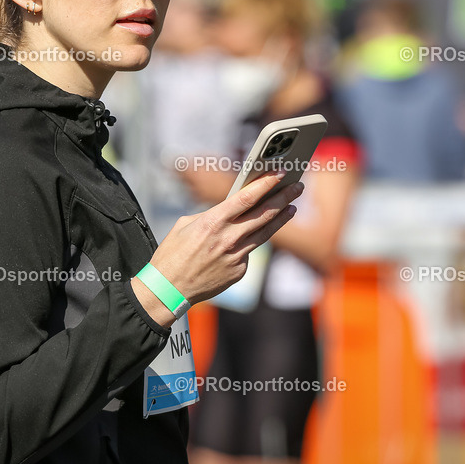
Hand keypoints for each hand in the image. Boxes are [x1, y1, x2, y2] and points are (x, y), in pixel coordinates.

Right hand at [132, 171, 301, 324]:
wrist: (167, 290)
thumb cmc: (172, 255)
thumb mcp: (185, 225)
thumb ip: (210, 215)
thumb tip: (228, 210)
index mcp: (212, 222)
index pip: (246, 198)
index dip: (265, 184)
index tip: (280, 173)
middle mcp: (227, 239)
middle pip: (264, 214)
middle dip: (283, 198)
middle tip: (297, 186)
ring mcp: (235, 257)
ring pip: (265, 234)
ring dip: (281, 218)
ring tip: (291, 207)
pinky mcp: (239, 272)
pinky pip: (250, 252)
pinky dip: (254, 242)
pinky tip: (258, 235)